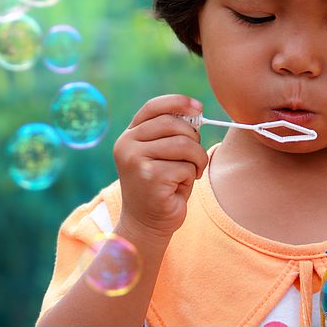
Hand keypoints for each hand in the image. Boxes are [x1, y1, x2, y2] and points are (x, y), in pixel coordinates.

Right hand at [113, 94, 208, 241]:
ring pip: (183, 144)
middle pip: (173, 124)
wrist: (146, 224)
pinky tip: (179, 187)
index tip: (199, 108)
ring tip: (191, 173)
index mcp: (129, 136)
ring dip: (196, 160)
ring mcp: (136, 160)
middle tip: (195, 157)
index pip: (153, 107)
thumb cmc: (160, 186)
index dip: (178, 102)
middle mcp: (127, 145)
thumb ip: (170, 133)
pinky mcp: (150, 177)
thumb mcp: (161, 154)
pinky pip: (185, 167)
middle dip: (193, 139)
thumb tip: (195, 112)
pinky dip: (191, 177)